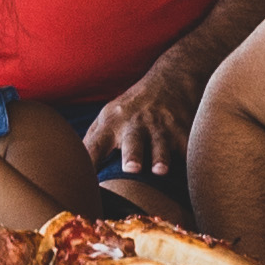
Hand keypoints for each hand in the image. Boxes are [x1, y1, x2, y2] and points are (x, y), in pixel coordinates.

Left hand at [79, 49, 201, 177]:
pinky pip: (187, 147)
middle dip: (132, 154)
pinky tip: (193, 170)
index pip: (94, 146)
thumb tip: (71, 170)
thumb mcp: (107, 117)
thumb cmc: (132, 107)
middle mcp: (135, 125)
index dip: (88, 163)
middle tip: (132, 168)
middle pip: (132, 142)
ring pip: (160, 145)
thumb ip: (90, 143)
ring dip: (160, 157)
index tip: (82, 184)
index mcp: (110, 125)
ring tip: (160, 170)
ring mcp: (160, 127)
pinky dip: (190, 159)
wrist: (171, 79)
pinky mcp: (183, 131)